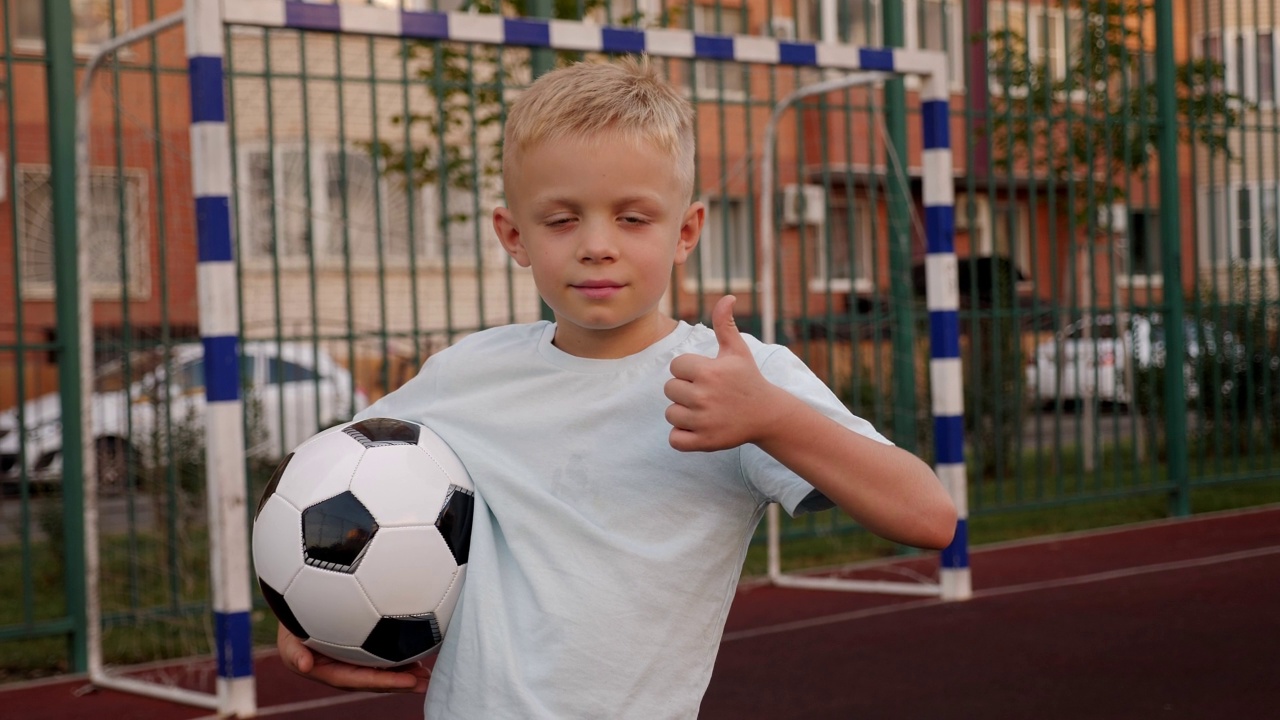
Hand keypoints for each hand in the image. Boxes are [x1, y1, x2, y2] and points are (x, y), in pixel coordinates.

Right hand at [277, 622, 430, 693]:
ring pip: (382, 667)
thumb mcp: (287, 637)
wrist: (296, 604)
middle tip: (426, 682)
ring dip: (404, 671)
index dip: (383, 682)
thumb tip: (304, 666)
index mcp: (330, 671)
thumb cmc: (291, 619)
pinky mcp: (360, 644)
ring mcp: (353, 658)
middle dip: (401, 683)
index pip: (359, 680)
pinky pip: (381, 652)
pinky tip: (418, 649)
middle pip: (375, 679)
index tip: (408, 681)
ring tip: (428, 673)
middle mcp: (344, 668)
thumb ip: (294, 653)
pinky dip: (399, 654)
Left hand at [665, 295, 779, 451]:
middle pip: (669, 389)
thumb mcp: (738, 350)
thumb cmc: (748, 379)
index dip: (688, 370)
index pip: (675, 366)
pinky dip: (682, 436)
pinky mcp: (704, 441)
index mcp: (708, 371)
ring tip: (704, 410)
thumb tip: (727, 297)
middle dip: (684, 390)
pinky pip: (675, 439)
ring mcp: (703, 420)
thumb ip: (725, 323)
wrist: (767, 414)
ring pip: (671, 413)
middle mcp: (703, 395)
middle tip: (706, 393)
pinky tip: (699, 427)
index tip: (707, 375)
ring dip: (683, 413)